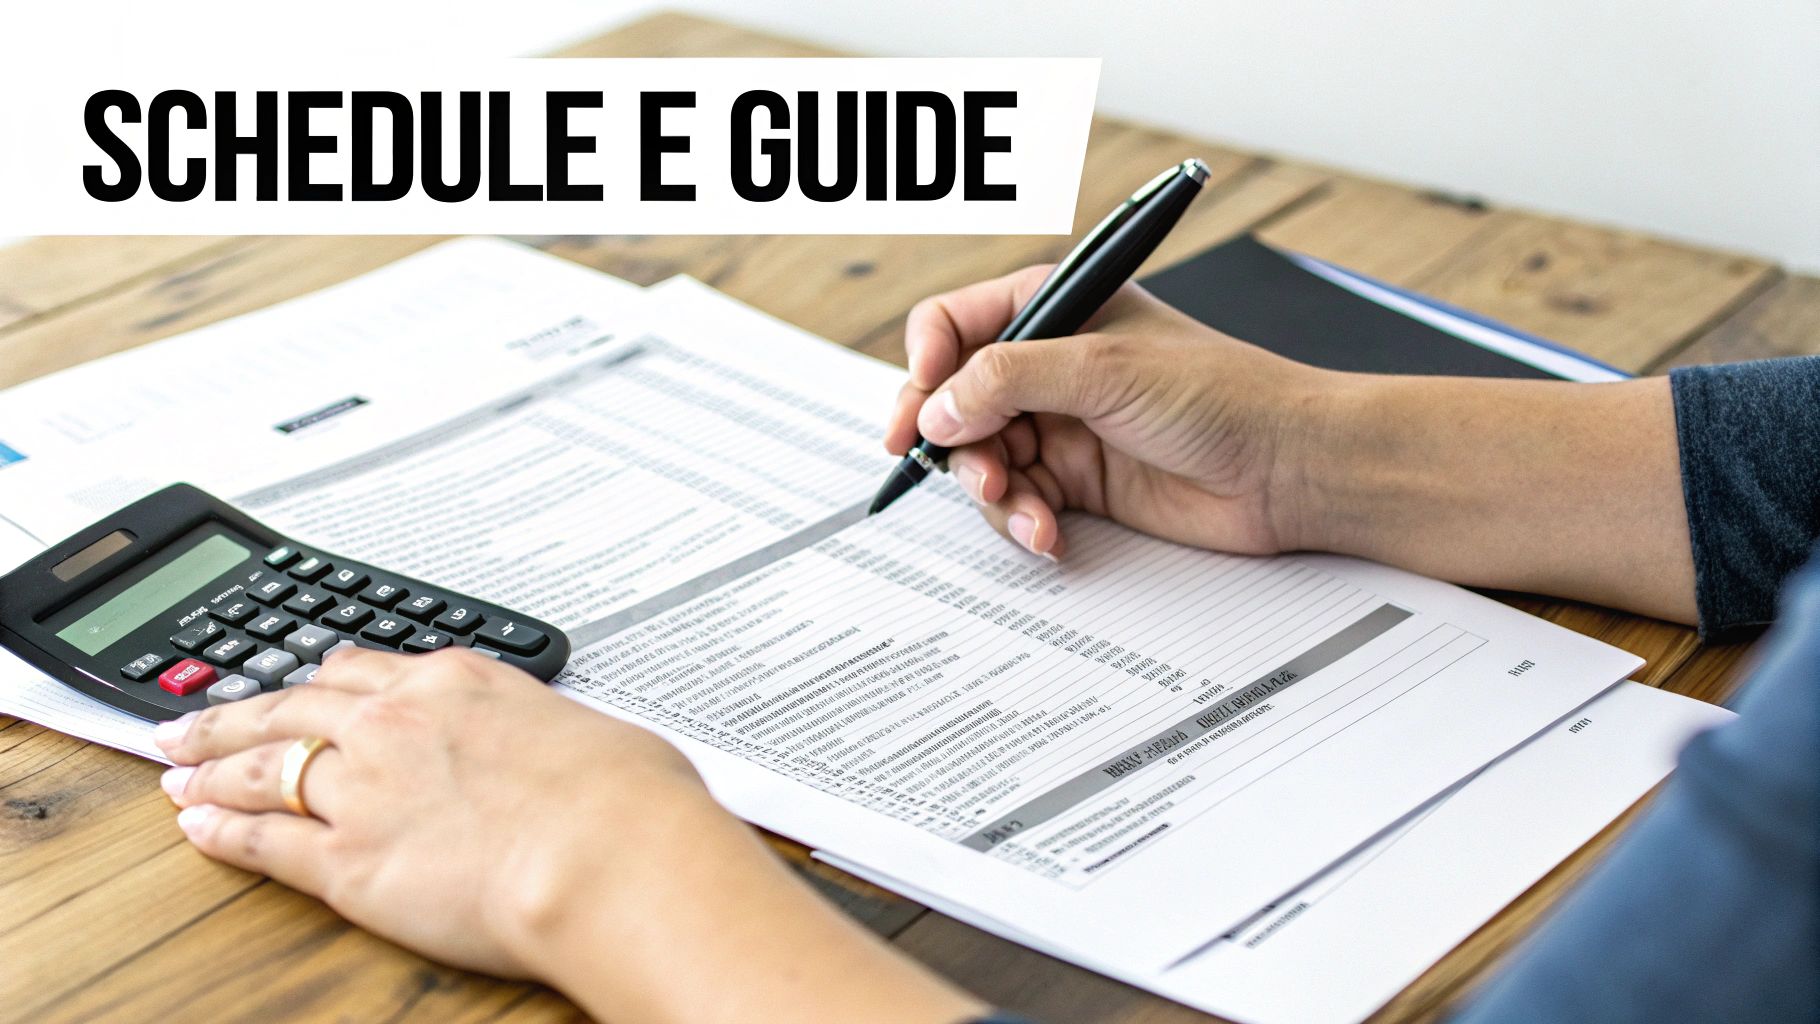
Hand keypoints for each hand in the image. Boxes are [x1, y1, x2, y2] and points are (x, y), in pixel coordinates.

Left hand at [155, 649, 987, 1023]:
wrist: (612, 855)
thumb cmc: (629, 802)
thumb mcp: (596, 736)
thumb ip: (551, 733)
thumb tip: (564, 748)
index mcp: (460, 684)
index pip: (365, 670)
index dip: (321, 680)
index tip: (302, 684)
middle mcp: (399, 723)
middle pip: (292, 706)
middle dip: (235, 713)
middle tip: (192, 718)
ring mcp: (365, 788)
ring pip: (262, 766)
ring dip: (211, 766)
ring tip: (176, 768)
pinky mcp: (347, 861)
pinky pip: (264, 839)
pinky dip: (222, 830)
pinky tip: (197, 826)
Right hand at [886, 266, 1335, 558]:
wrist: (1288, 468)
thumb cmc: (1221, 394)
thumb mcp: (1102, 370)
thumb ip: (1006, 380)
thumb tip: (935, 410)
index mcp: (1054, 307)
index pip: (953, 325)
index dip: (925, 367)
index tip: (920, 415)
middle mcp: (1050, 364)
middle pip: (956, 402)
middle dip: (956, 443)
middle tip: (972, 471)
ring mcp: (1061, 424)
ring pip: (982, 459)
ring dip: (993, 492)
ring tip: (1026, 511)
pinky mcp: (1078, 481)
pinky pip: (1019, 501)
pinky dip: (1023, 521)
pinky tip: (1048, 536)